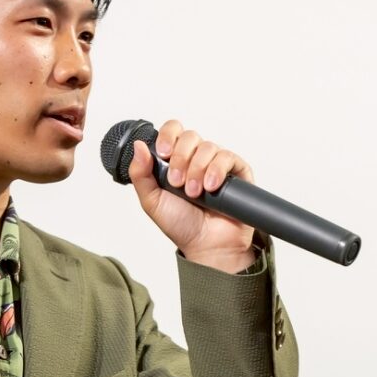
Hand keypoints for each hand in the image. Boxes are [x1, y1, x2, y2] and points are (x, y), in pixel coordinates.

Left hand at [128, 120, 257, 271]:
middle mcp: (196, 158)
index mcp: (176, 160)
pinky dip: (216, 170)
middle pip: (190, 136)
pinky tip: (210, 187)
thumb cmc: (182, 225)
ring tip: (194, 193)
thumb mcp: (152, 200)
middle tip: (177, 182)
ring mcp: (217, 163)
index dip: (167, 136)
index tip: (163, 153)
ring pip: (208, 147)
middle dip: (181, 158)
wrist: (206, 245)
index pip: (173, 131)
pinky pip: (228, 157)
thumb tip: (138, 145)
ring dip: (197, 169)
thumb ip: (140, 174)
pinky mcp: (237, 171)